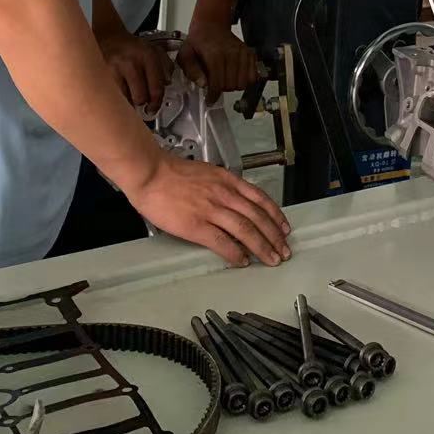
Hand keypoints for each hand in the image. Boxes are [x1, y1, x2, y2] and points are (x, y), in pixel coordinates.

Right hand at [99, 31, 174, 112]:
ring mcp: (115, 69)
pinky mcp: (102, 74)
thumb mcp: (154, 50)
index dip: (156, 103)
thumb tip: (168, 84)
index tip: (154, 108)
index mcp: (148, 56)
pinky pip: (112, 96)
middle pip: (140, 97)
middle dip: (142, 103)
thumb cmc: (132, 48)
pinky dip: (117, 98)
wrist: (110, 38)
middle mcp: (132, 62)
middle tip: (142, 101)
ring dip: (129, 102)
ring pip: (125, 100)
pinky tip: (119, 92)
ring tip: (130, 94)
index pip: (156, 88)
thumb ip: (166, 66)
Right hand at [130, 154, 291, 268]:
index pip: (260, 199)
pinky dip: (236, 253)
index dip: (276, 216)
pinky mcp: (197, 225)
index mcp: (227, 180)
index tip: (283, 227)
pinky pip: (222, 242)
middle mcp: (224, 194)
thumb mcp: (207, 172)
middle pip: (257, 217)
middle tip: (283, 249)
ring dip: (262, 246)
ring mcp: (211, 210)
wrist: (150, 174)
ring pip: (246, 230)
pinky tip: (243, 261)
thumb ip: (222, 185)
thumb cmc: (171, 173)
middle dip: (274, 236)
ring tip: (271, 259)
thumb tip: (234, 200)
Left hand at [180, 20, 259, 98]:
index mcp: (214, 54)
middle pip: (231, 85)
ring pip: (243, 83)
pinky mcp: (250, 53)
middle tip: (216, 84)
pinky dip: (246, 80)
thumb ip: (191, 70)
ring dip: (234, 86)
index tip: (210, 100)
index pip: (217, 83)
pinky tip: (236, 76)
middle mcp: (231, 53)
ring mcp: (243, 53)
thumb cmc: (199, 40)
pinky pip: (253, 76)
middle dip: (222, 89)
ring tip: (225, 80)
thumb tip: (203, 84)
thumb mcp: (185, 54)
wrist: (212, 25)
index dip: (213, 96)